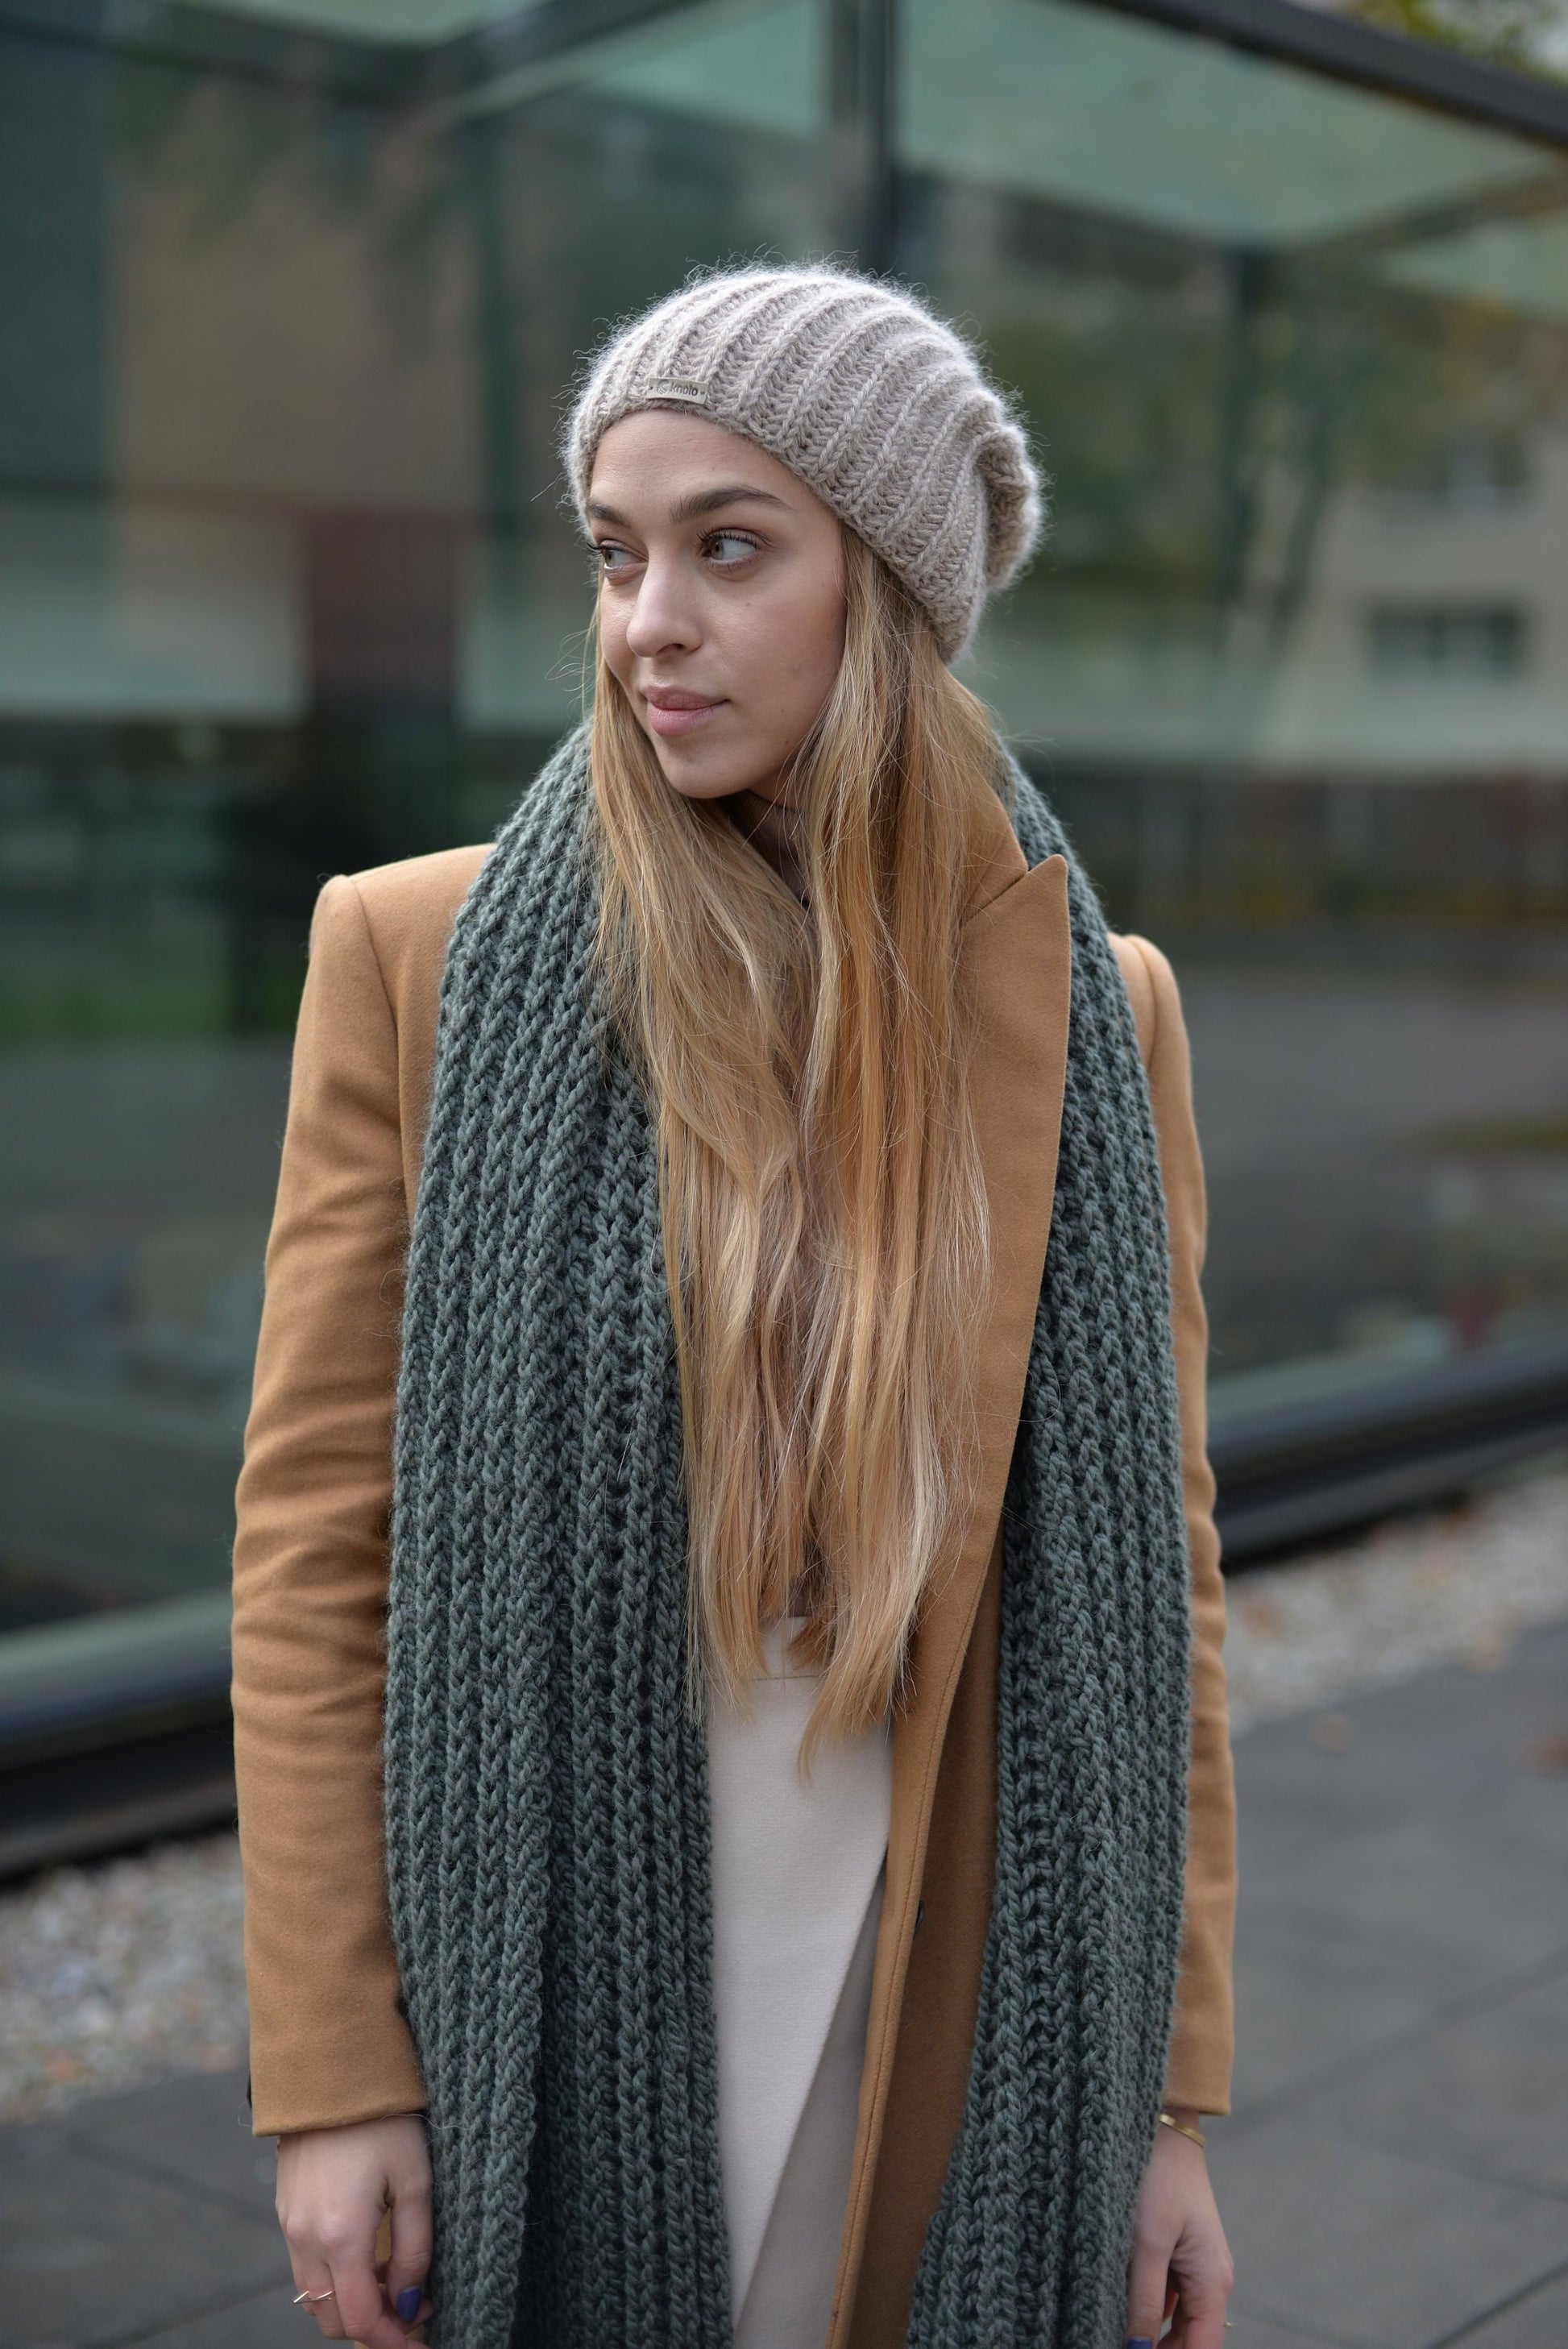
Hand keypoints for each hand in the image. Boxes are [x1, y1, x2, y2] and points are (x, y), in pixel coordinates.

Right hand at [276, 2115, 432, 2346]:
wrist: (332, 2070)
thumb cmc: (382, 2119)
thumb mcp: (416, 2181)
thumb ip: (415, 2249)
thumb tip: (410, 2302)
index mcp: (341, 2235)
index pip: (360, 2320)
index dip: (392, 2340)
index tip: (421, 2336)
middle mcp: (306, 2239)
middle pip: (332, 2319)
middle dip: (372, 2327)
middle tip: (411, 2309)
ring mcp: (289, 2225)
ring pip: (314, 2297)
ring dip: (350, 2303)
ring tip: (391, 2281)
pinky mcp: (285, 2210)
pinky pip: (305, 2267)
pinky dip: (333, 2278)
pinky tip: (365, 2255)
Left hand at [1125, 2111, 1233, 2347]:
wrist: (1161, 2125)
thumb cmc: (1157, 2177)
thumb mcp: (1146, 2242)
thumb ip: (1145, 2301)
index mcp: (1213, 2281)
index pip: (1202, 2348)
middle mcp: (1209, 2279)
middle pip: (1188, 2339)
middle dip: (1154, 2347)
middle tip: (1108, 2338)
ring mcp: (1193, 2266)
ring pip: (1172, 2319)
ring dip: (1146, 2329)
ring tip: (1106, 2325)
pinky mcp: (1175, 2252)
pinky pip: (1163, 2294)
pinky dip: (1143, 2304)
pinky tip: (1113, 2302)